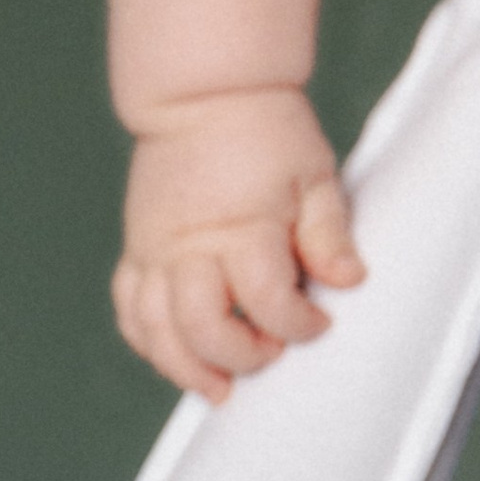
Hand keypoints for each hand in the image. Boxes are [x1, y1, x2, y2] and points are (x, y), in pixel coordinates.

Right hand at [114, 87, 362, 401]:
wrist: (202, 93)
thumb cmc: (267, 130)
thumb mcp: (314, 175)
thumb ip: (328, 233)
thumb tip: (349, 280)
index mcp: (242, 226)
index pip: (266, 300)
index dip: (298, 324)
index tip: (319, 322)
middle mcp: (190, 245)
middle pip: (202, 327)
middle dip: (241, 355)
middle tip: (272, 352)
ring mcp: (156, 249)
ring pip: (155, 329)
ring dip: (185, 367)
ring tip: (218, 387)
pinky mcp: (138, 248)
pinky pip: (129, 307)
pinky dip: (148, 340)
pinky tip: (176, 355)